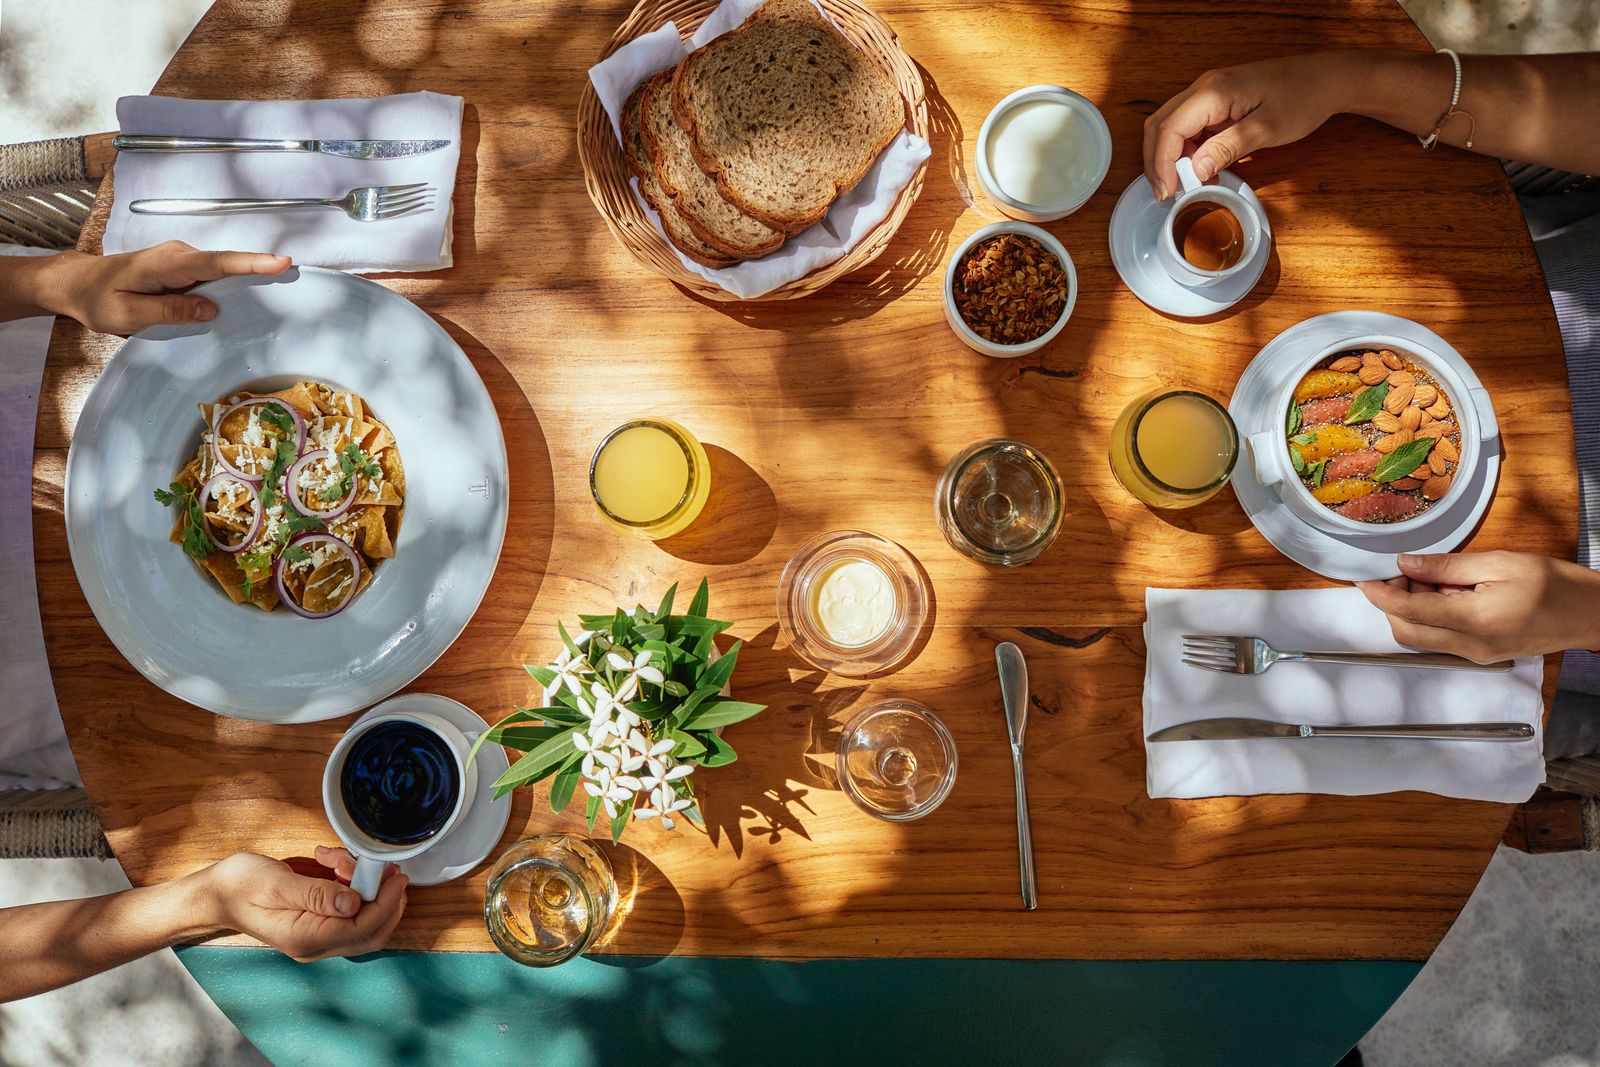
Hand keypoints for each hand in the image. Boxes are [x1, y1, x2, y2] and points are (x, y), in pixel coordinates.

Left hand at [41, 241, 289, 334]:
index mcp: (166, 265)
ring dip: (243, 285)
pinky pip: (212, 277)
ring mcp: (182, 259)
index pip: (216, 264)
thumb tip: (210, 309)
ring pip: (221, 273)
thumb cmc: (98, 299)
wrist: (78, 283)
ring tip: (269, 297)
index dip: (251, 263)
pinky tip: (236, 304)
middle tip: (292, 281)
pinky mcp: (183, 268)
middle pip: (227, 266)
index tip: (281, 262)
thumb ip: (169, 311)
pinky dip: (227, 288)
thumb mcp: (128, 314)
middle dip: (259, 272)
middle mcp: (178, 255)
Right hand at [196, 846, 406, 961]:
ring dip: (366, 887)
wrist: (216, 893)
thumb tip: (353, 903)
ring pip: (364, 920)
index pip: (362, 928)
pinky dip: (353, 886)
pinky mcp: (318, 923)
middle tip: (389, 869)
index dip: (385, 903)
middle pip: (372, 932)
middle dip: (387, 899)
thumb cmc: (239, 886)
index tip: (396, 877)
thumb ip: (316, 894)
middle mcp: (315, 944)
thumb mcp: (276, 883)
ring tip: (344, 858)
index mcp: (305, 938)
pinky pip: (349, 911)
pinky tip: (336, 863)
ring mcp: (317, 936)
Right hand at [1143, 52, 1357, 198]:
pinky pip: (1189, 127)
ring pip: (1170, 126)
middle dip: (1157, 162)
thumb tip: (1194, 170)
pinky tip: (1202, 169)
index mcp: (1213, 92)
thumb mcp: (1267, 129)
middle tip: (1167, 193)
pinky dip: (1187, 151)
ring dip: (1170, 157)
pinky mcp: (1216, 102)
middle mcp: (1204, 88)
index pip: (1169, 129)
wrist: (1325, 78)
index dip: (1162, 164)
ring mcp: (1208, 93)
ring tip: (1186, 185)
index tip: (1168, 192)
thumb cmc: (1302, 98)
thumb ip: (1227, 148)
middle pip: (1160, 125)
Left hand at [1357, 551, 1599, 662]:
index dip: (1380, 594)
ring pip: (1421, 637)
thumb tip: (1405, 563)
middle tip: (1402, 572)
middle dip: (1393, 603)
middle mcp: (1471, 646)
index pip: (1409, 612)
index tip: (1364, 577)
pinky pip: (1441, 639)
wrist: (1589, 614)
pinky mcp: (1482, 654)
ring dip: (1412, 610)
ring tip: (1431, 578)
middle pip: (1406, 632)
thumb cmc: (1554, 585)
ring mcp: (1476, 655)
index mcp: (1474, 621)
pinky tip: (1447, 593)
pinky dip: (1431, 617)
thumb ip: (1447, 566)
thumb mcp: (1499, 563)